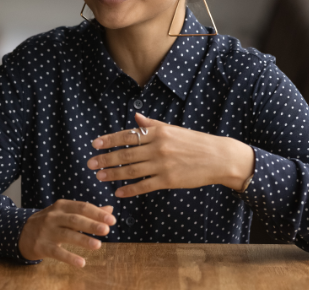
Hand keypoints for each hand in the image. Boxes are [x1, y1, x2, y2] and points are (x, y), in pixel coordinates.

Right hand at [18, 200, 115, 267]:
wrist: (21, 233)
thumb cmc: (49, 222)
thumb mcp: (65, 213)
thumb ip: (87, 212)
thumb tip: (110, 209)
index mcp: (61, 206)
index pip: (81, 207)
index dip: (97, 213)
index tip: (112, 219)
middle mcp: (53, 216)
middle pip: (74, 219)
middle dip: (91, 224)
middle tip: (106, 230)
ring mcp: (46, 231)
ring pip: (67, 235)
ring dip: (83, 240)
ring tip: (98, 245)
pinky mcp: (42, 246)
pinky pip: (57, 253)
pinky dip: (69, 258)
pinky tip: (81, 263)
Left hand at [87, 113, 253, 196]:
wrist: (218, 157)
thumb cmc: (195, 142)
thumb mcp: (173, 129)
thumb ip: (152, 124)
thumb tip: (135, 116)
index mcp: (158, 132)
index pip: (127, 135)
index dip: (109, 140)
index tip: (94, 144)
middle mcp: (158, 147)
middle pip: (126, 154)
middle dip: (106, 159)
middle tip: (90, 163)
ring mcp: (163, 164)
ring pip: (132, 170)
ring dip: (113, 174)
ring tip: (99, 176)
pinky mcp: (169, 180)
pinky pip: (145, 186)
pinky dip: (130, 189)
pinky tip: (119, 192)